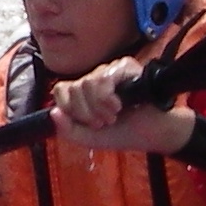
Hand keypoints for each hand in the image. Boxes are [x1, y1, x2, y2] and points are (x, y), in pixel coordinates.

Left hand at [52, 57, 198, 154]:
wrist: (152, 133)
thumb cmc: (123, 133)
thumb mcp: (90, 138)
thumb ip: (68, 130)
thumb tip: (53, 113)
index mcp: (83, 94)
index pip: (60, 89)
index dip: (69, 108)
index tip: (86, 123)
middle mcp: (94, 79)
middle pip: (73, 89)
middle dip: (86, 113)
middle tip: (103, 122)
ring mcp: (109, 71)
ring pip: (86, 84)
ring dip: (99, 108)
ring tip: (113, 115)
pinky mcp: (124, 66)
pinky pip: (102, 79)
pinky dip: (107, 99)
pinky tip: (119, 106)